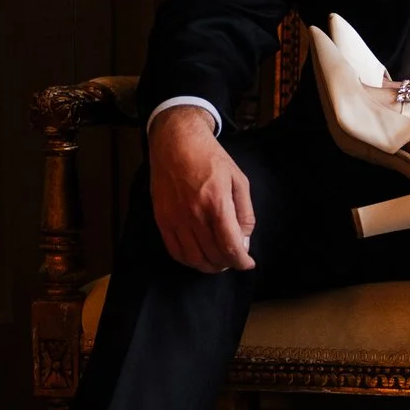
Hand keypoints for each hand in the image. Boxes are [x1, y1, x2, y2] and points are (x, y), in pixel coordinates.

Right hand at [149, 106, 257, 272]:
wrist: (176, 143)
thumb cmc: (211, 159)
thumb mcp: (239, 180)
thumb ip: (245, 213)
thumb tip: (244, 241)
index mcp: (216, 202)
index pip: (230, 245)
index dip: (241, 261)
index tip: (248, 263)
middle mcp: (194, 214)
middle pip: (213, 255)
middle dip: (228, 263)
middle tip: (234, 260)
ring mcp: (175, 218)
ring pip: (193, 258)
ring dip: (209, 266)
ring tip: (219, 262)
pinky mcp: (162, 219)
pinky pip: (174, 250)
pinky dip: (188, 260)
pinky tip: (199, 257)